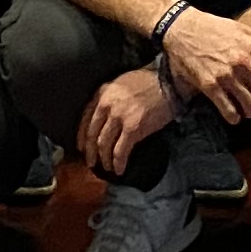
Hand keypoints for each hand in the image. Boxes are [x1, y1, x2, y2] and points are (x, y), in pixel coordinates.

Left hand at [79, 64, 180, 180]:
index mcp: (102, 92)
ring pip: (104, 144)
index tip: (81, 147)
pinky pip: (120, 151)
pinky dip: (118, 163)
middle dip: (90, 152)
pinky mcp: (133, 128)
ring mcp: (119, 117)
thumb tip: (105, 117)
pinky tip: (119, 169)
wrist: (168, 82)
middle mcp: (106, 105)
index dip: (81, 136)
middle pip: (92, 134)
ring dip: (104, 159)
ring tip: (107, 168)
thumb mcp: (121, 83)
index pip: (85, 118)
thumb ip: (110, 97)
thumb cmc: (149, 82)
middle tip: (91, 163)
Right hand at [158, 4, 250, 125]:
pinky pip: (228, 110)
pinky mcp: (209, 85)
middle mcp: (242, 63)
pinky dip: (234, 117)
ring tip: (248, 113)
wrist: (181, 27)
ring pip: (249, 105)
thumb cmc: (213, 27)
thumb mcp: (242, 29)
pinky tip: (234, 117)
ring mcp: (226, 75)